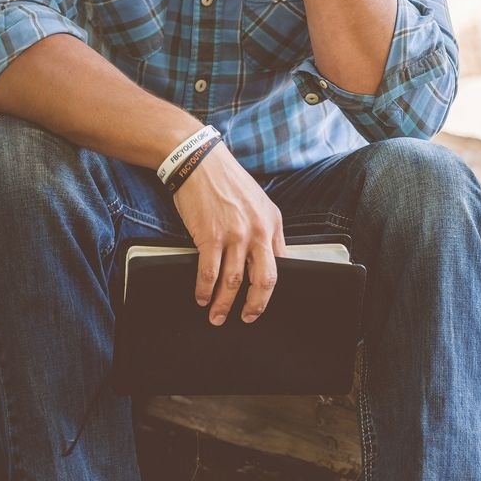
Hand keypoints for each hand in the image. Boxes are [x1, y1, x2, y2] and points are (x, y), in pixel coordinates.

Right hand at [172, 144, 287, 324]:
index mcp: (273, 224)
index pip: (281, 264)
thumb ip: (265, 230)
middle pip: (264, 280)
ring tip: (216, 315)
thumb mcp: (259, 203)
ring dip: (224, 303)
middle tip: (247, 318)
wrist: (199, 162)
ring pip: (233, 282)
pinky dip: (204, 290)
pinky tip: (201, 297)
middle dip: (255, 305)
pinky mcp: (209, 236)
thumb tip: (267, 258)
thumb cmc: (228, 182)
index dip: (272, 288)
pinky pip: (209, 273)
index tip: (264, 301)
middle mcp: (258, 232)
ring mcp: (234, 235)